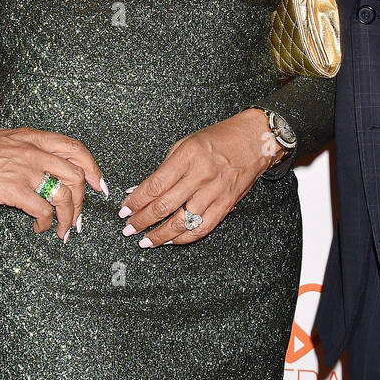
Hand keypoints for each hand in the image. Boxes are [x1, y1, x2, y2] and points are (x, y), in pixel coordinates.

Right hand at [0, 76, 105, 238]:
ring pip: (64, 196)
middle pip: (76, 176)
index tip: (98, 185)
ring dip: (68, 217)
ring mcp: (26, 171)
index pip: (76, 149)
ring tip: (62, 229)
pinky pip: (42, 209)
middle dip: (82, 201)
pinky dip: (46, 222)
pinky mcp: (14, 190)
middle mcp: (35, 152)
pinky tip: (40, 227)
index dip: (92, 168)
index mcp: (33, 137)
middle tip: (77, 217)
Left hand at [120, 108, 278, 246]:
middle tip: (129, 228)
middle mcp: (201, 175)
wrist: (255, 141)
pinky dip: (184, 238)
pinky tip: (171, 240)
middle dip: (142, 220)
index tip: (125, 210)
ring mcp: (215, 192)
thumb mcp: (186, 144)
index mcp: (188, 157)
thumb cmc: (219, 139)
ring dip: (160, 234)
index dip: (136, 201)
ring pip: (182, 222)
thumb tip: (142, 190)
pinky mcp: (226, 205)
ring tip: (146, 240)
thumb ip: (165, 168)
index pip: (155, 185)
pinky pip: (202, 227)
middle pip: (164, 206)